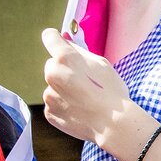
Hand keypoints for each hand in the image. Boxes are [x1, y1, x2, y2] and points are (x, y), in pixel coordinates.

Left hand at [41, 27, 139, 149]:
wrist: (112, 124)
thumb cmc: (110, 91)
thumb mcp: (101, 63)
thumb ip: (79, 51)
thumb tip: (65, 41)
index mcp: (64, 57)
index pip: (49, 37)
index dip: (56, 39)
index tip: (60, 43)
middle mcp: (52, 74)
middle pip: (52, 64)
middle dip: (63, 69)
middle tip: (83, 81)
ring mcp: (48, 95)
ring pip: (53, 86)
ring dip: (64, 89)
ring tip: (84, 99)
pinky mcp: (49, 112)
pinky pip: (54, 104)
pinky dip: (63, 105)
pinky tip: (79, 109)